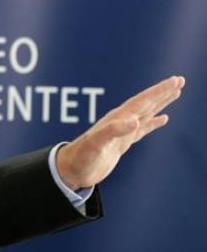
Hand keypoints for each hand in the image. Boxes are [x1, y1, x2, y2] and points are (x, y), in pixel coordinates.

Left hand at [56, 75, 184, 189]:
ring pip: (146, 113)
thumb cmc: (81, 156)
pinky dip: (154, 123)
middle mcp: (120, 122)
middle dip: (162, 92)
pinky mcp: (122, 143)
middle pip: (145, 103)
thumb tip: (135, 121)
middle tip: (180, 80)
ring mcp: (121, 132)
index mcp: (116, 119)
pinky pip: (142, 129)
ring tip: (175, 93)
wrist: (71, 170)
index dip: (158, 92)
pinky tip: (163, 119)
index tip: (174, 81)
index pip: (141, 101)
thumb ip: (114, 131)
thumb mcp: (96, 143)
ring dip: (160, 103)